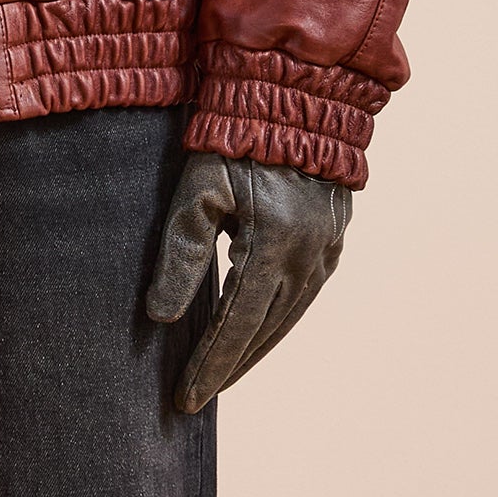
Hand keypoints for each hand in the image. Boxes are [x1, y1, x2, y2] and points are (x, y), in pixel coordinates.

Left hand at [144, 150, 351, 412]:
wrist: (297, 97)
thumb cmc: (235, 139)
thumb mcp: (198, 191)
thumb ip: (180, 254)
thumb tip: (162, 317)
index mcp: (273, 244)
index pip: (236, 325)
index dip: (209, 366)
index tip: (186, 399)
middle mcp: (308, 255)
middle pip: (264, 331)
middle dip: (228, 368)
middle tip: (196, 398)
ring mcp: (327, 249)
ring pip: (288, 318)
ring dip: (254, 350)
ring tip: (222, 375)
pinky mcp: (334, 239)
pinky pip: (305, 295)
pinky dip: (278, 322)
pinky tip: (257, 334)